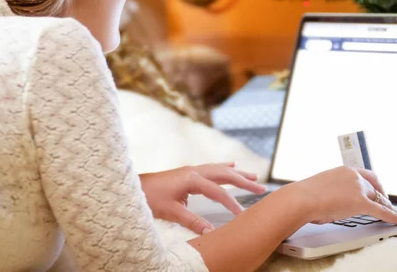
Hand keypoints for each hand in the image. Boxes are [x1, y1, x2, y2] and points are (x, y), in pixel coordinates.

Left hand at [140, 163, 266, 234]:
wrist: (135, 186)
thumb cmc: (150, 198)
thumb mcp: (171, 212)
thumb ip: (193, 222)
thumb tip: (211, 233)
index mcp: (192, 179)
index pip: (218, 192)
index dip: (232, 203)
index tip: (242, 214)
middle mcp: (194, 171)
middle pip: (225, 175)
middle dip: (244, 181)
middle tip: (261, 187)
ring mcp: (191, 169)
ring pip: (220, 170)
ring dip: (237, 173)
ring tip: (253, 175)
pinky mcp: (188, 172)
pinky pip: (212, 168)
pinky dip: (224, 167)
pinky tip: (231, 165)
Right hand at [293, 166, 396, 224]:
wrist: (301, 199)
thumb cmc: (304, 196)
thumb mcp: (322, 186)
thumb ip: (333, 189)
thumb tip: (334, 199)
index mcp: (344, 170)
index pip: (366, 176)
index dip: (374, 185)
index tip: (377, 190)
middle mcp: (354, 176)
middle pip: (375, 187)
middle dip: (382, 197)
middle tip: (387, 204)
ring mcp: (358, 188)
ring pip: (379, 199)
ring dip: (388, 207)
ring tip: (396, 215)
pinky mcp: (361, 202)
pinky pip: (383, 211)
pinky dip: (395, 216)